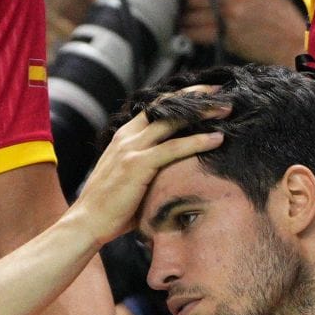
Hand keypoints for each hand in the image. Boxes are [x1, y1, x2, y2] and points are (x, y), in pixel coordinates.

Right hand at [66, 103, 224, 243]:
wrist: (87, 221)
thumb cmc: (112, 206)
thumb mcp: (130, 178)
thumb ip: (148, 167)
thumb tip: (173, 171)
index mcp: (125, 135)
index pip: (157, 107)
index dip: (182, 97)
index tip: (206, 93)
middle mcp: (127, 136)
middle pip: (167, 105)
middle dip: (196, 95)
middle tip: (222, 92)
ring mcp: (131, 148)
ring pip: (173, 121)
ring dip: (203, 112)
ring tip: (228, 108)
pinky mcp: (137, 164)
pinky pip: (174, 148)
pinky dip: (198, 142)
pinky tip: (218, 138)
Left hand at [164, 0, 306, 64]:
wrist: (292, 41)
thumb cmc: (279, 12)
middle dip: (189, 3)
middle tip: (188, 7)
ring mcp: (229, 16)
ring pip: (192, 16)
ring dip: (187, 19)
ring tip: (187, 20)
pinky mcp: (226, 36)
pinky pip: (196, 33)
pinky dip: (190, 33)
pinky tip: (190, 32)